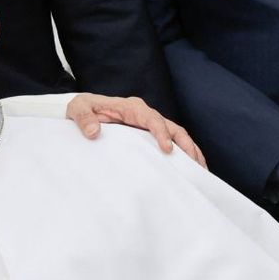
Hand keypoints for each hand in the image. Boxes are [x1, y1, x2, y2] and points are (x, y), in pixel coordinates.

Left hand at [66, 94, 205, 166]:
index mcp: (131, 107)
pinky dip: (182, 154)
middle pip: (172, 127)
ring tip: (200, 172)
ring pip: (176, 135)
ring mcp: (148, 124)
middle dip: (186, 145)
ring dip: (190, 152)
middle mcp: (144, 114)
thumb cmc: (81, 108)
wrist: (81, 110)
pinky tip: (189, 170)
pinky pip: (170, 142)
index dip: (161, 133)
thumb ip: (84, 118)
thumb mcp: (77, 109)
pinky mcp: (148, 134)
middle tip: (196, 166)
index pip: (152, 118)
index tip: (167, 150)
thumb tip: (93, 133)